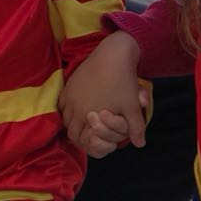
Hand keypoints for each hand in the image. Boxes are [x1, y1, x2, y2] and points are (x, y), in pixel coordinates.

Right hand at [60, 30, 144, 153]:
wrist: (113, 55)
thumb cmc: (123, 82)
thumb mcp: (133, 107)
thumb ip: (136, 128)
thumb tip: (140, 144)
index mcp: (90, 116)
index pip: (80, 140)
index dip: (86, 145)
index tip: (95, 143)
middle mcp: (76, 107)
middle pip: (70, 132)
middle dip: (79, 137)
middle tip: (89, 137)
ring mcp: (70, 96)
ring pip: (64, 118)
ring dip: (72, 124)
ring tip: (83, 124)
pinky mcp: (69, 85)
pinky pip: (61, 104)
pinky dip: (66, 111)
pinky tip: (76, 109)